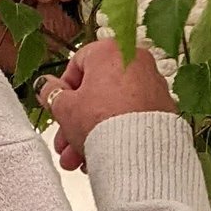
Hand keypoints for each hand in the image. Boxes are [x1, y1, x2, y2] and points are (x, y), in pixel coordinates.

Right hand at [46, 35, 175, 169]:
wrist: (139, 152)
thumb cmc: (102, 122)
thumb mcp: (65, 108)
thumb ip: (51, 94)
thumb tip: (45, 85)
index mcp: (111, 50)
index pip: (77, 64)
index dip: (62, 91)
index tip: (58, 110)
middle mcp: (136, 62)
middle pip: (96, 92)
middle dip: (76, 121)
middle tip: (65, 142)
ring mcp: (153, 86)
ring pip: (113, 109)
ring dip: (91, 133)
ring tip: (77, 160)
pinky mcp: (164, 109)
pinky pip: (132, 119)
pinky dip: (116, 134)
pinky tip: (100, 157)